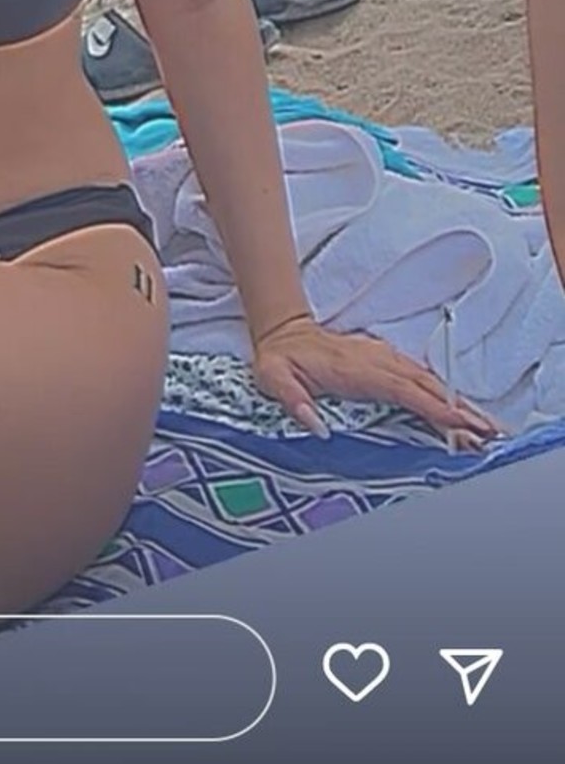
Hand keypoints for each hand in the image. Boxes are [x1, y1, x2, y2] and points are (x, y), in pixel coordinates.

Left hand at [252, 314, 501, 448]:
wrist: (283, 331)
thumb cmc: (280, 359)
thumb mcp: (274, 379)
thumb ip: (293, 401)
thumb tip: (316, 426)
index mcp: (355, 369)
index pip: (403, 389)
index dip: (432, 407)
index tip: (459, 423)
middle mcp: (376, 360)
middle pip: (426, 386)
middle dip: (459, 409)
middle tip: (489, 432)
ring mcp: (382, 358)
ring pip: (428, 380)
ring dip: (456, 402)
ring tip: (484, 426)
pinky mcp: (384, 361)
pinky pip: (419, 378)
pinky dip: (442, 393)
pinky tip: (458, 409)